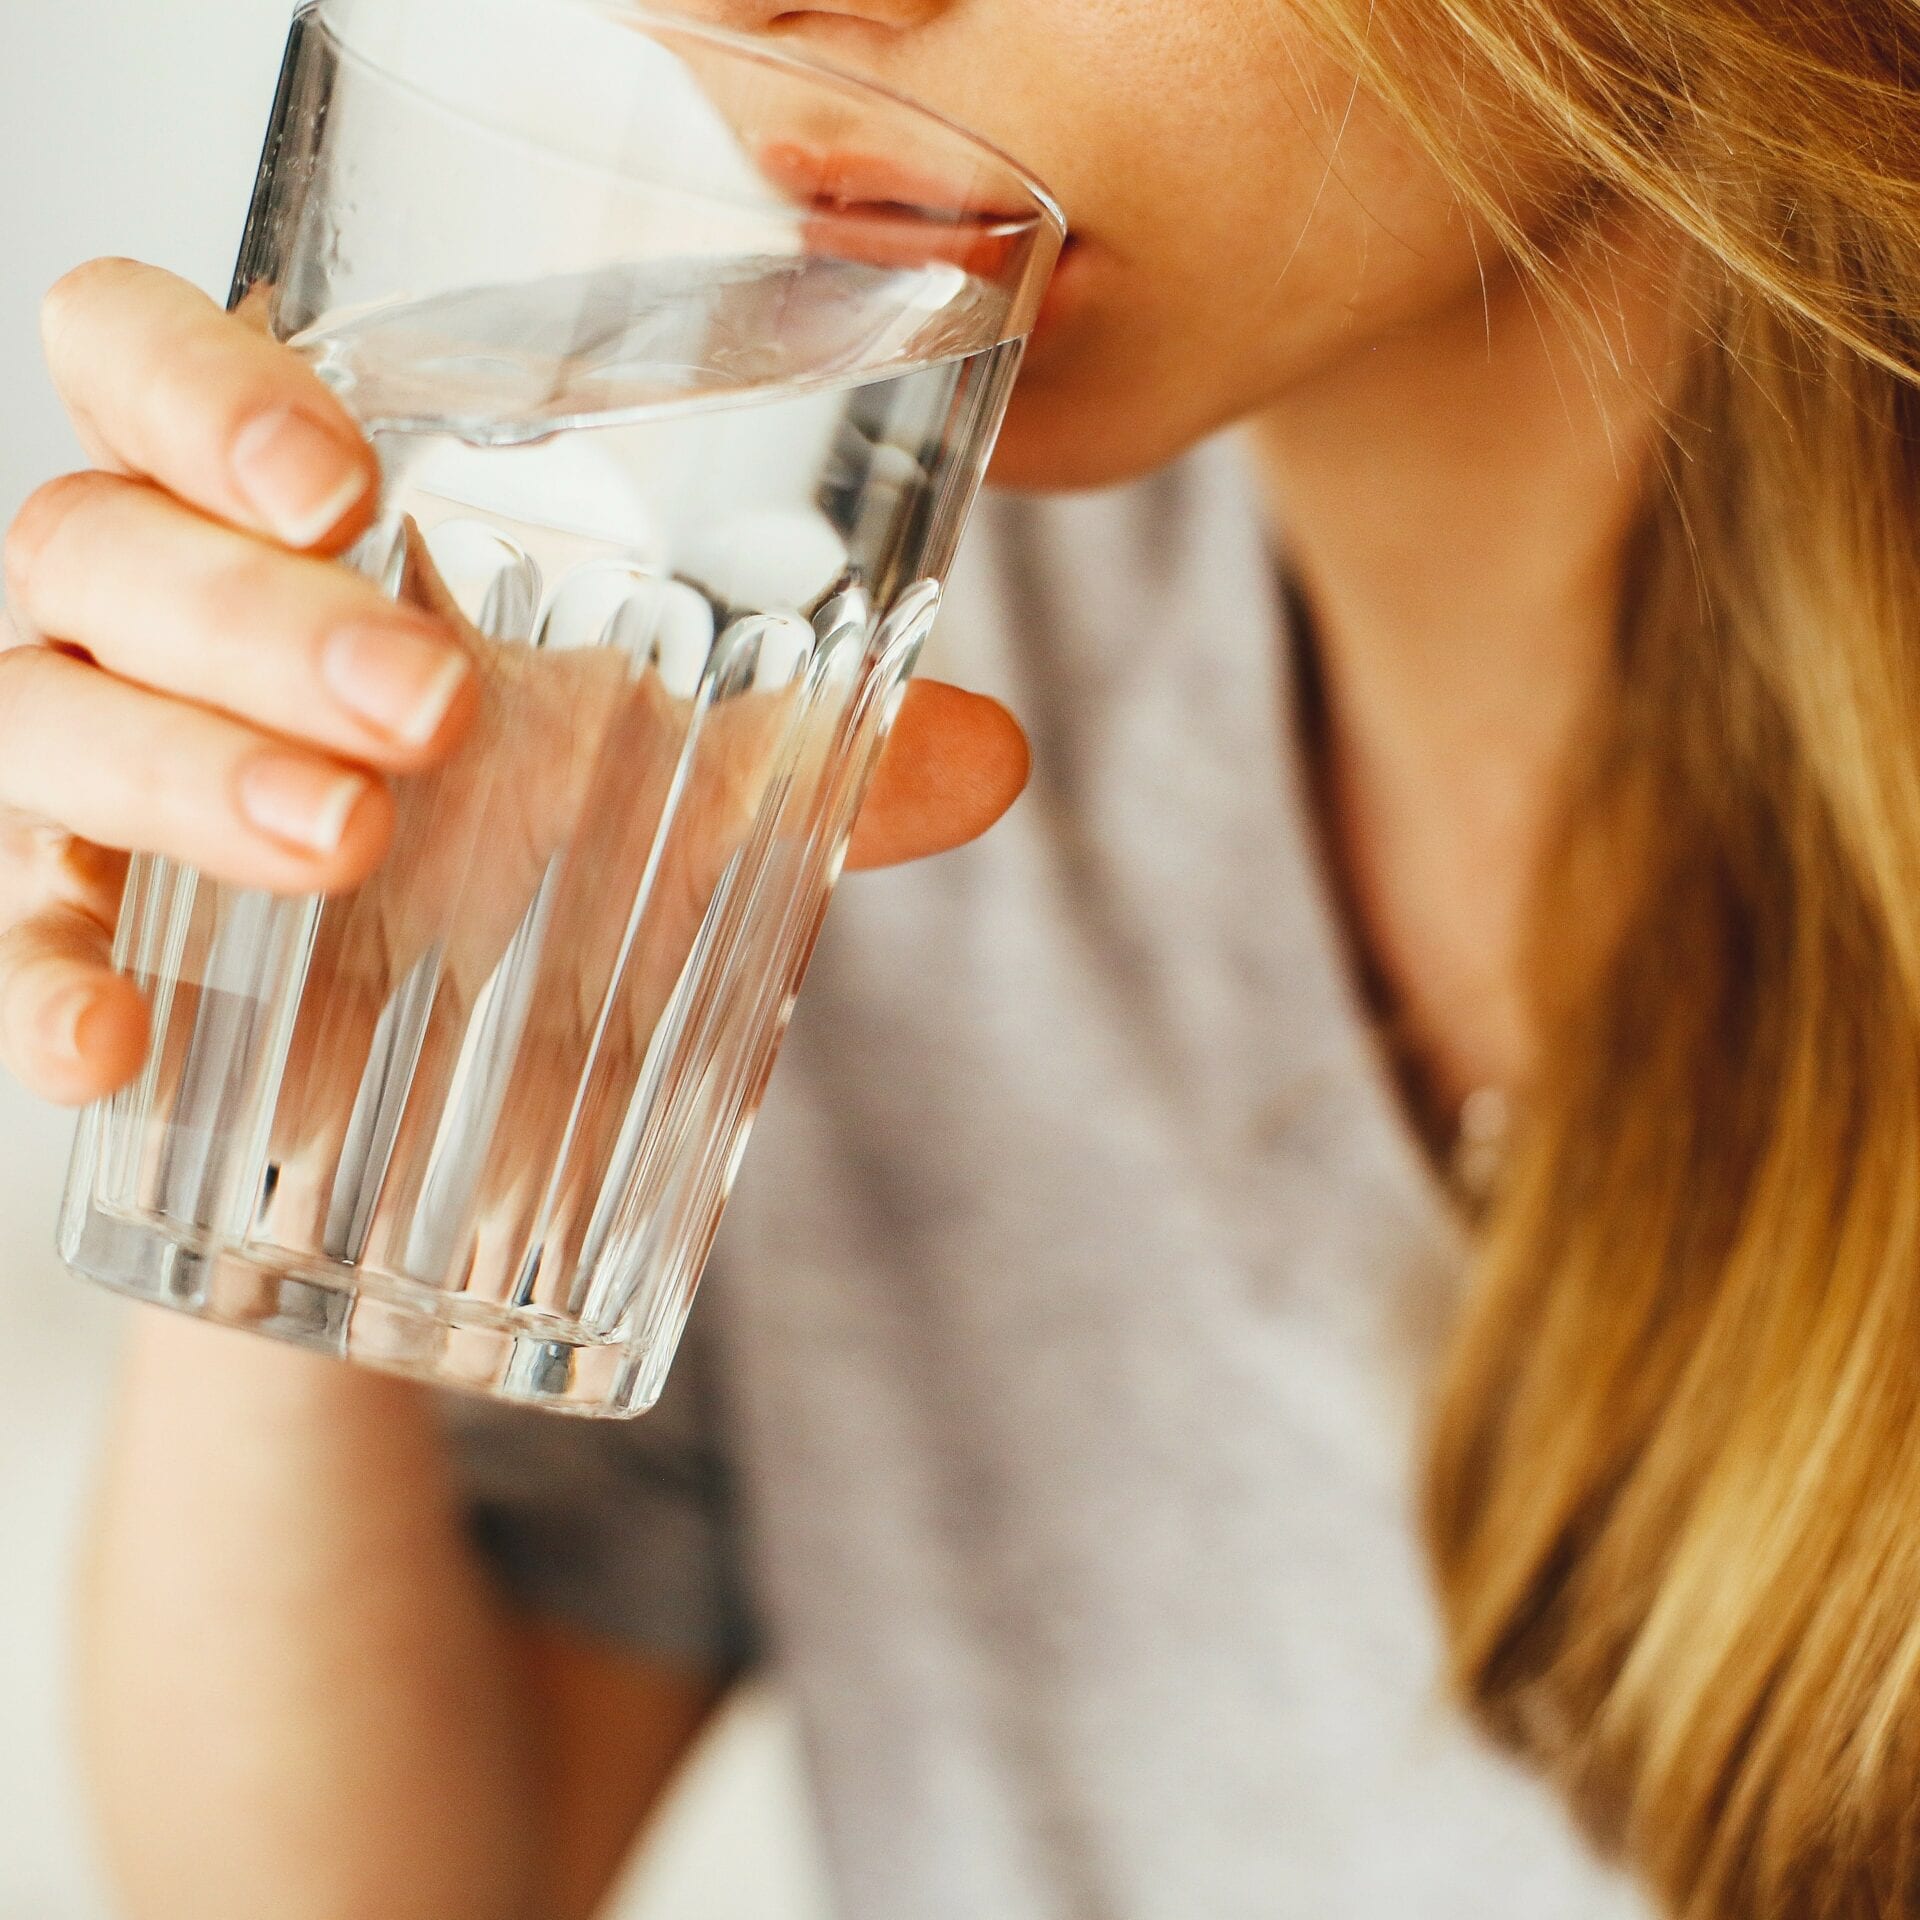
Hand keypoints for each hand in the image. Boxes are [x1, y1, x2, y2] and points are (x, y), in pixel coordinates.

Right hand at [0, 258, 1028, 1119]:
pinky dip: (39, 981)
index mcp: (287, 529)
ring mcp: (86, 772)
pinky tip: (112, 1049)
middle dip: (253, 610)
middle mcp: (157, 623)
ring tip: (347, 839)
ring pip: (37, 708)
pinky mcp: (72, 931)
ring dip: (179, 768)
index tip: (348, 483)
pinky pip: (2, 930)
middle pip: (99, 534)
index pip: (153, 364)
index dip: (206, 387)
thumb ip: (817, 768)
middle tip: (429, 707)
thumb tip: (993, 755)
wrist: (458, 1081)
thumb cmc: (547, 872)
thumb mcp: (683, 806)